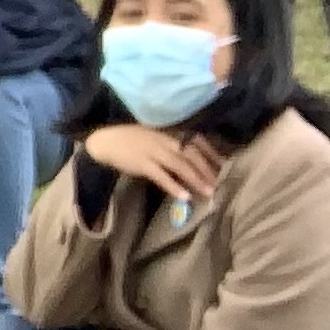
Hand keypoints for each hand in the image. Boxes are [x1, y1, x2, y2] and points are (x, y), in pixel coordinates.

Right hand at [82, 123, 226, 203]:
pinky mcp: (142, 163)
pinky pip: (161, 176)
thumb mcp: (155, 137)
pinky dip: (173, 186)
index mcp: (169, 132)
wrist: (104, 141)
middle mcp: (165, 140)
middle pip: (192, 155)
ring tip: (208, 192)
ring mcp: (153, 151)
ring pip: (180, 165)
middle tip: (220, 184)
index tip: (225, 166)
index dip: (212, 154)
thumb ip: (172, 145)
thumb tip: (193, 160)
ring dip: (196, 179)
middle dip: (208, 170)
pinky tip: (184, 197)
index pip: (197, 141)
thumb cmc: (131, 139)